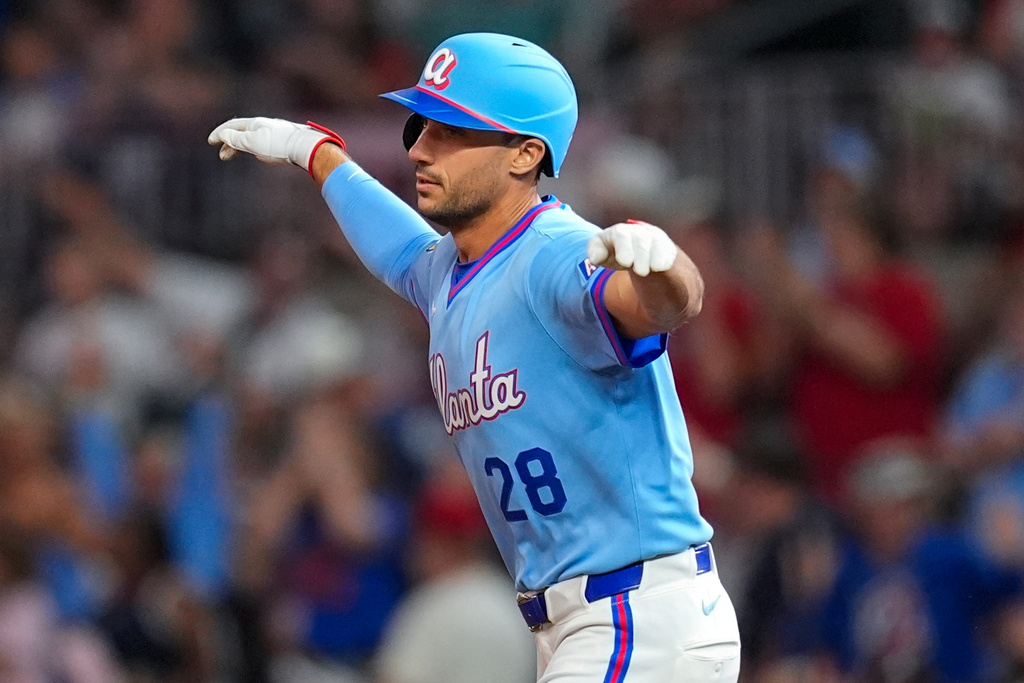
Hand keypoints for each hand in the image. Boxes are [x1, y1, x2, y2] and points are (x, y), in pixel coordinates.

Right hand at [207, 117, 344, 174]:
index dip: (219, 133)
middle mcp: (264, 125)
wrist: (306, 148)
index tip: (210, 141)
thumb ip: (236, 138)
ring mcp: (274, 133)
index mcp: (255, 123)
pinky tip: (259, 155)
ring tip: (237, 157)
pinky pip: (264, 144)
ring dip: (242, 147)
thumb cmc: (278, 145)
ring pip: (253, 139)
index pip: (232, 126)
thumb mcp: (252, 142)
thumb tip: (223, 134)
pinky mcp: (283, 142)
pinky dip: (255, 149)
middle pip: (242, 133)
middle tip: (223, 156)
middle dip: (230, 143)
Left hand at [586, 220, 677, 276]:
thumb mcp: (601, 253)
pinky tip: (661, 267)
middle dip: (641, 254)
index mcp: (618, 232)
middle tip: (640, 272)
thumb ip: (595, 253)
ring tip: (652, 269)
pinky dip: (665, 259)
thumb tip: (595, 258)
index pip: (621, 234)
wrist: (632, 252)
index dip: (624, 247)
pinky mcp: (664, 246)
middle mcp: (636, 231)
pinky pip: (667, 249)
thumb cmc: (613, 252)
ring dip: (655, 257)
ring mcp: (651, 237)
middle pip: (640, 239)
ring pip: (656, 243)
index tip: (625, 262)